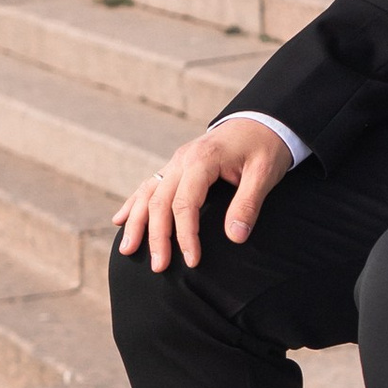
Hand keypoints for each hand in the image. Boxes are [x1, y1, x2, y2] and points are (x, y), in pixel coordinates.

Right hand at [115, 117, 291, 269]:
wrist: (262, 121)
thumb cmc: (266, 147)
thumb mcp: (265, 173)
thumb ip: (249, 204)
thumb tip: (235, 237)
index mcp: (202, 159)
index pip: (184, 203)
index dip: (186, 235)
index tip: (192, 261)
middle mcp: (182, 159)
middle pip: (160, 201)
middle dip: (157, 237)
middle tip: (160, 267)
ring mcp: (176, 161)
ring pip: (148, 193)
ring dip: (137, 223)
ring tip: (127, 251)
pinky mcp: (176, 165)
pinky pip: (149, 185)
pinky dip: (134, 203)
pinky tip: (121, 220)